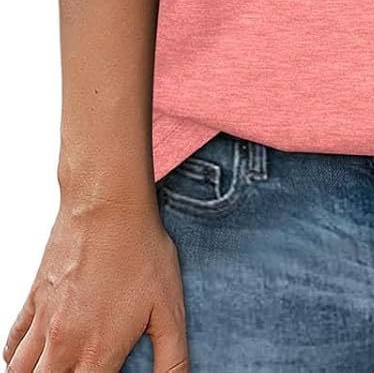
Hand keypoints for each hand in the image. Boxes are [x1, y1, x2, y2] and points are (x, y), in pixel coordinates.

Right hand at [3, 193, 186, 371]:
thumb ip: (173, 358)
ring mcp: (44, 321)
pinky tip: (29, 359)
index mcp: (97, 353)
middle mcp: (63, 344)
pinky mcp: (34, 298)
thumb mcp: (170, 308)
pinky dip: (16, 357)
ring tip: (55, 371)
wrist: (107, 203)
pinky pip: (14, 341)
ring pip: (21, 372)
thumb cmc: (139, 249)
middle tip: (78, 372)